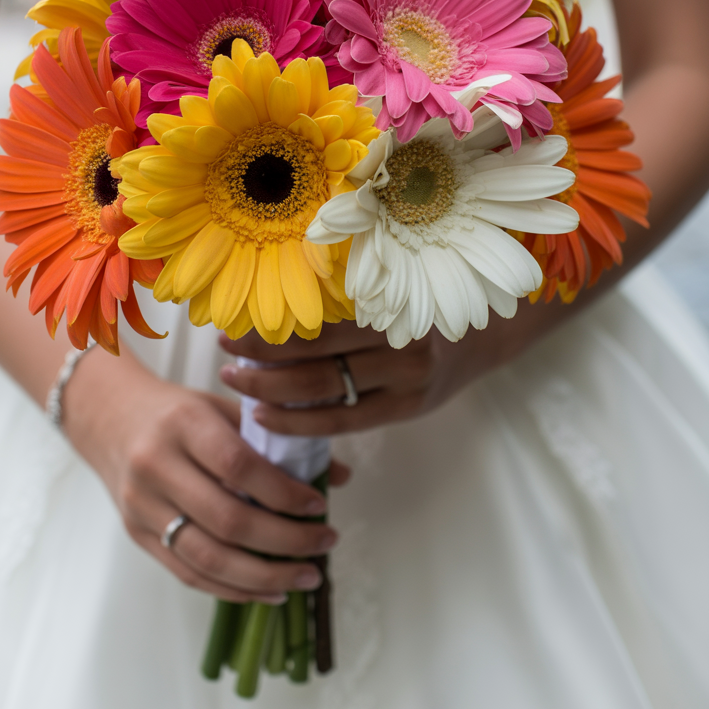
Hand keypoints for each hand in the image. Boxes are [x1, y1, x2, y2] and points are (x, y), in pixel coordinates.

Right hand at [61, 345, 348, 602]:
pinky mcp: (138, 535)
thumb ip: (277, 441)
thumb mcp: (224, 408)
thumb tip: (338, 476)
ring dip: (264, 576)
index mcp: (183, 425)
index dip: (282, 493)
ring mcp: (143, 506)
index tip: (319, 506)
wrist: (108, 418)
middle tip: (325, 544)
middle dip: (285, 541)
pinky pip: (189, 573)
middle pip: (226, 520)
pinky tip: (269, 590)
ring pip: (208, 557)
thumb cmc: (176, 412)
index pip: (238, 466)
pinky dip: (233, 589)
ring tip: (306, 576)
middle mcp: (157, 466)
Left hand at [218, 317, 510, 434]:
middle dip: (261, 359)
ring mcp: (406, 381)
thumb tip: (268, 298)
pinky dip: (300, 422)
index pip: (316, 322)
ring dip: (271, 391)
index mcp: (390, 303)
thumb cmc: (422, 305)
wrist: (485, 336)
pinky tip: (265, 418)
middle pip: (315, 358)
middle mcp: (400, 343)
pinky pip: (343, 421)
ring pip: (324, 392)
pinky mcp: (407, 410)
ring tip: (235, 382)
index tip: (231, 324)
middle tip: (224, 354)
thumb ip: (344, 295)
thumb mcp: (392, 286)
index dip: (270, 328)